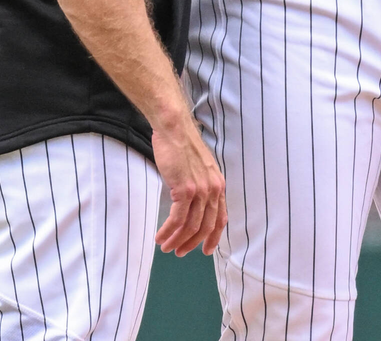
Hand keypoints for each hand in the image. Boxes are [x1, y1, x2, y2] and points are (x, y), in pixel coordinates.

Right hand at [152, 114, 226, 255]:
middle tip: (179, 252)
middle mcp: (213, 190)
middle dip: (191, 244)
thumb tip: (195, 206)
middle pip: (205, 227)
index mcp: (219, 185)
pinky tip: (160, 237)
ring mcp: (200, 191)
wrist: (174, 129)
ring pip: (190, 226)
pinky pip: (177, 219)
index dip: (213, 238)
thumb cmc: (183, 146)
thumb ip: (202, 186)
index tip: (206, 251)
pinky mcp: (185, 190)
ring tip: (165, 247)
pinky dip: (168, 231)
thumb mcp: (201, 168)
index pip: (221, 219)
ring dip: (176, 240)